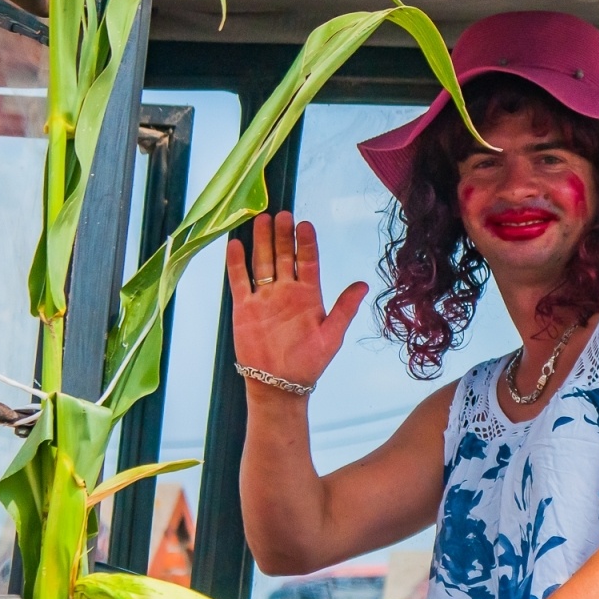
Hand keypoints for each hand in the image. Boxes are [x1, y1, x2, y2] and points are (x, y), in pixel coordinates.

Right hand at [227, 212, 366, 393]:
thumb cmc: (309, 362)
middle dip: (282, 235)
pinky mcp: (244, 307)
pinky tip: (235, 244)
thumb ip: (344, 308)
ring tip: (261, 219)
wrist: (279, 384)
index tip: (304, 224)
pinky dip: (236, 263)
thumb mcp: (332, 335)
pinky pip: (239, 281)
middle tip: (281, 214)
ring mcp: (264, 297)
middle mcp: (286, 290)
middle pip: (283, 255)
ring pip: (262, 262)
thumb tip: (364, 285)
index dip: (306, 243)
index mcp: (309, 294)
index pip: (308, 261)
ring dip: (261, 241)